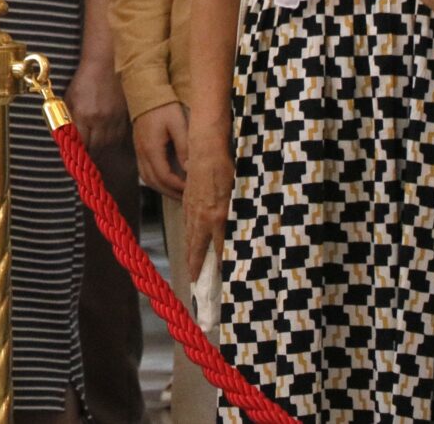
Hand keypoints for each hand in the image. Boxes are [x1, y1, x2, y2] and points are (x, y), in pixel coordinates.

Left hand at [69, 63, 129, 154]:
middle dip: (89, 155)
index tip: (74, 159)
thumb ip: (68, 119)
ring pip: (110, 146)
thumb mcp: (70, 98)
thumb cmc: (85, 80)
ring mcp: (115, 119)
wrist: (107, 64)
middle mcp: (100, 120)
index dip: (77, 154)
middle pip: (96, 149)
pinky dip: (113, 142)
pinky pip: (120, 137)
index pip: (81, 145)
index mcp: (84, 115)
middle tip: (85, 158)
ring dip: (102, 150)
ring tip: (96, 151)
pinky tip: (108, 140)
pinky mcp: (126, 118)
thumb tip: (66, 137)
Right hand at [132, 102, 189, 199]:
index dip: (178, 186)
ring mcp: (138, 151)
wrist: (146, 92)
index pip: (164, 176)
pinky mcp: (139, 148)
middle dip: (171, 193)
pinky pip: (146, 171)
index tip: (192, 190)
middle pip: (154, 182)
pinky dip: (157, 181)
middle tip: (187, 199)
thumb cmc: (164, 106)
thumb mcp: (179, 124)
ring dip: (163, 189)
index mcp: (151, 148)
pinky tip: (167, 182)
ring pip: (148, 179)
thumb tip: (190, 169)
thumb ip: (184, 147)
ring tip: (178, 194)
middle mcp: (142, 153)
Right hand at [180, 112, 232, 277]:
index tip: (223, 279)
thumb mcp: (240, 194)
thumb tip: (247, 232)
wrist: (206, 151)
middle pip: (197, 248)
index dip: (221, 265)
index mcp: (218, 217)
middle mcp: (203, 218)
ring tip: (190, 268)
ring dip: (190, 254)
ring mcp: (192, 210)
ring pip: (190, 237)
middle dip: (196, 266)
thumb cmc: (227, 170)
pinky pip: (187, 225)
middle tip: (195, 282)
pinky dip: (188, 237)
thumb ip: (241, 216)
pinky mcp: (187, 202)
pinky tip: (190, 240)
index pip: (220, 248)